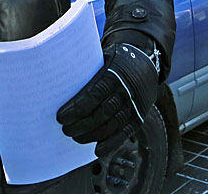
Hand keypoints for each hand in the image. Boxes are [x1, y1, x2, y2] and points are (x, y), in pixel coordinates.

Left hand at [57, 39, 159, 156]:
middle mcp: (126, 90)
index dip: (76, 109)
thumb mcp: (104, 56)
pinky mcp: (139, 116)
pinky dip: (111, 143)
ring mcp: (134, 105)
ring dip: (91, 135)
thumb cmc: (118, 60)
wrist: (147, 62)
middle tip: (66, 129)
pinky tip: (97, 150)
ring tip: (76, 137)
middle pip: (100, 113)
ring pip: (111, 125)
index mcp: (114, 74)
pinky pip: (125, 133)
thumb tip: (59, 79)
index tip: (60, 117)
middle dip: (80, 124)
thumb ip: (88, 68)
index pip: (93, 95)